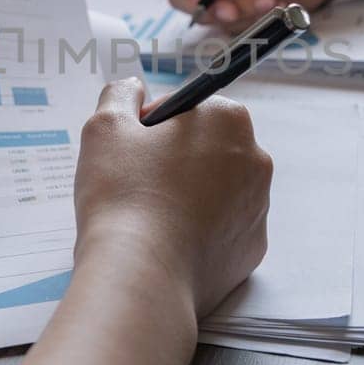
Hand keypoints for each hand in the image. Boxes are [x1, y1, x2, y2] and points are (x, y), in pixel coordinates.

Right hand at [73, 78, 270, 316]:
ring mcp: (258, 209)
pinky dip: (198, 233)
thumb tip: (132, 88)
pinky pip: (222, 231)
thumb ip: (120, 95)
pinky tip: (167, 242)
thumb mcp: (106, 126)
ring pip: (216, 191)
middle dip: (174, 160)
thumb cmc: (123, 194)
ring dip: (187, 196)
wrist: (141, 276)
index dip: (152, 125)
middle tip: (134, 182)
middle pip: (207, 149)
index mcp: (228, 121)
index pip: (189, 109)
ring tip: (148, 217)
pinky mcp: (251, 251)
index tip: (131, 147)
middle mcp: (256, 161)